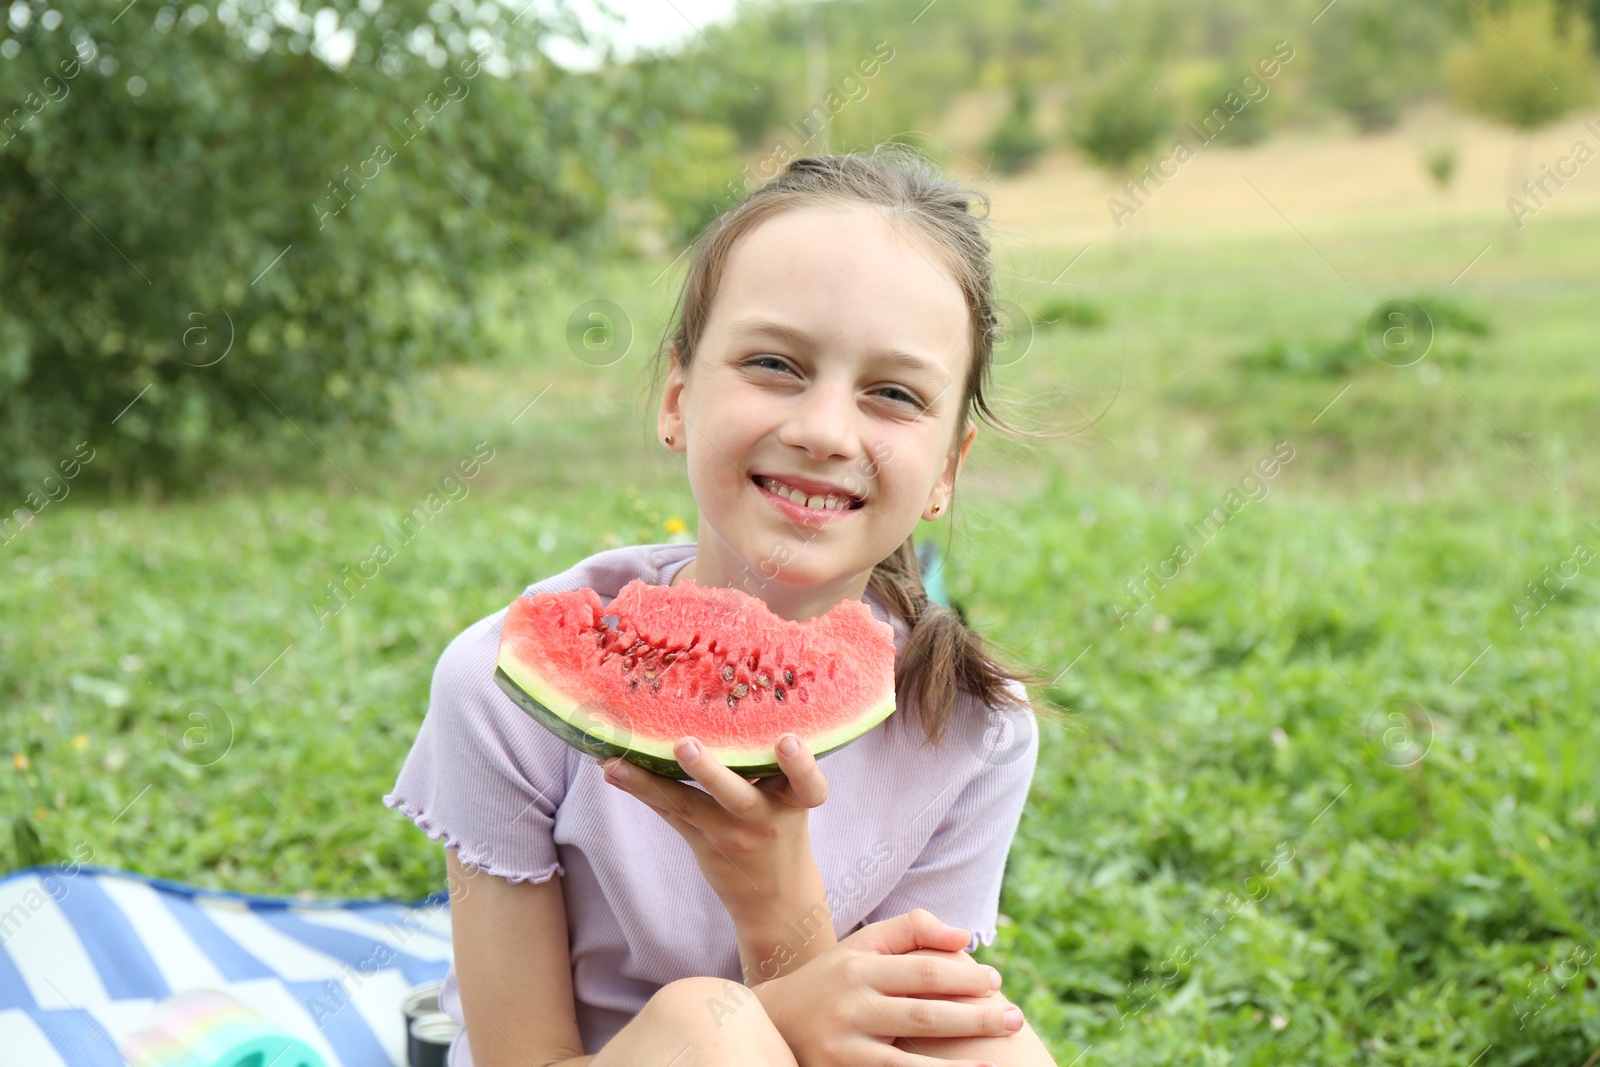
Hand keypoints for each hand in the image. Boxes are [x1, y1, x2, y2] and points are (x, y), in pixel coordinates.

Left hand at [602, 732, 829, 923]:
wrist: (776, 899)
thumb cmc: (782, 829)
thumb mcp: (789, 799)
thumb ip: (768, 761)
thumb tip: (727, 703)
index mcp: (794, 802)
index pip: (808, 786)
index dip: (801, 765)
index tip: (787, 740)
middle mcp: (764, 819)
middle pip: (738, 798)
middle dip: (711, 773)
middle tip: (685, 745)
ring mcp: (730, 835)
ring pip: (688, 807)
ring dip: (651, 783)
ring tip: (618, 764)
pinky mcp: (702, 843)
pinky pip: (668, 813)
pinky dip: (640, 788)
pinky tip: (612, 771)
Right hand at [754, 908, 1024, 1066]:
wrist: (774, 1022)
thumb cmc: (833, 980)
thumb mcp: (863, 946)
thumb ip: (912, 930)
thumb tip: (963, 938)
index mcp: (861, 967)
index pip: (924, 971)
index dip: (965, 976)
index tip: (996, 981)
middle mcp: (851, 1005)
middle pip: (926, 1014)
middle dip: (975, 1017)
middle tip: (1014, 1019)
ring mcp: (844, 1046)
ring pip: (910, 1060)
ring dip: (958, 1065)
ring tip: (996, 1064)